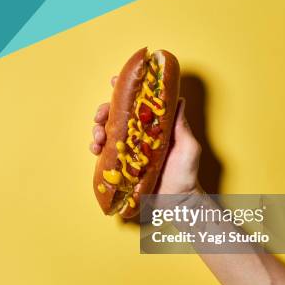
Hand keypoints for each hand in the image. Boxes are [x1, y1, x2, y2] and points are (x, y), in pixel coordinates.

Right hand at [90, 77, 201, 194]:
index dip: (124, 91)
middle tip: (100, 115)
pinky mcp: (119, 167)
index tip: (113, 81)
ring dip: (97, 129)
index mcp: (152, 126)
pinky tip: (96, 149)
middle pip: (115, 116)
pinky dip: (96, 148)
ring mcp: (127, 151)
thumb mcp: (188, 146)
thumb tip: (178, 99)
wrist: (178, 203)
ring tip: (99, 136)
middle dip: (104, 111)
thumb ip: (181, 125)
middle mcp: (138, 136)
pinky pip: (103, 155)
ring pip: (106, 132)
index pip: (137, 104)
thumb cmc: (187, 174)